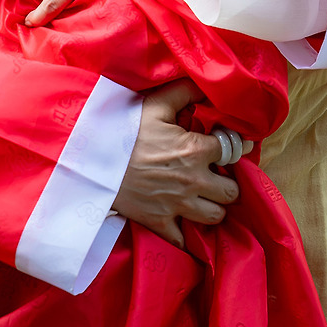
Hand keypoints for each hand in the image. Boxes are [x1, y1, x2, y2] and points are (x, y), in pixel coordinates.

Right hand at [112, 79, 251, 248]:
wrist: (91, 159)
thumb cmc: (123, 130)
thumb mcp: (154, 105)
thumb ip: (184, 93)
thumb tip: (205, 86)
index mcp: (196, 150)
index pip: (233, 151)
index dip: (235, 147)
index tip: (231, 148)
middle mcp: (194, 181)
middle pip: (231, 192)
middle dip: (227, 184)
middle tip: (216, 177)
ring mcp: (178, 206)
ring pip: (216, 216)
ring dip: (213, 207)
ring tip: (203, 199)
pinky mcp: (160, 223)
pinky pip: (185, 240)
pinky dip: (187, 235)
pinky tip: (184, 224)